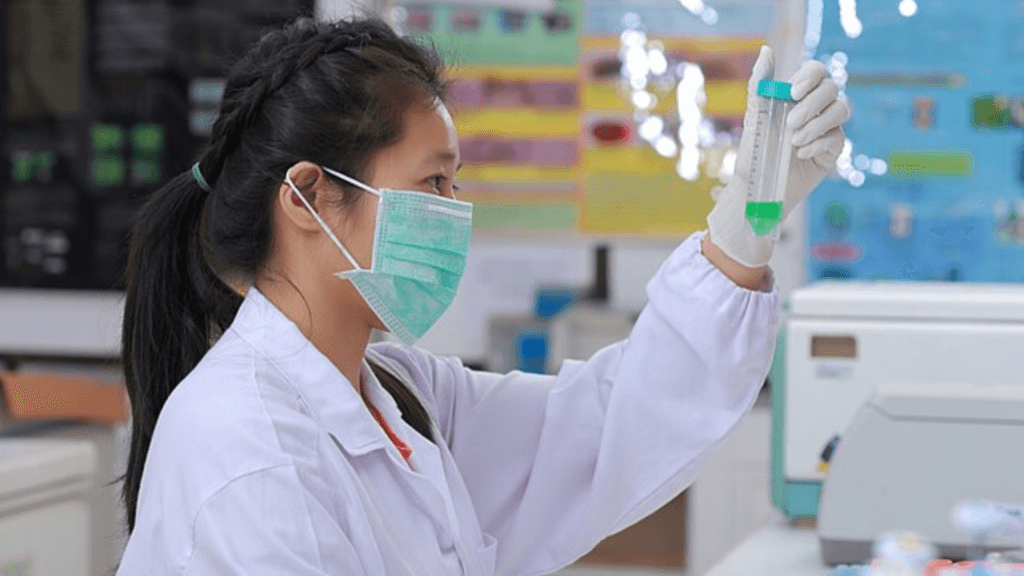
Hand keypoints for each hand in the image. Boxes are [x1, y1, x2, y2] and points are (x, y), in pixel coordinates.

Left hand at [706, 46, 849, 267]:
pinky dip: (819, 143)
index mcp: (797, 95)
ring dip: (817, 124)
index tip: (794, 92)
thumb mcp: (755, 116)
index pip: (817, 71)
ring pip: (842, 109)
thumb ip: (760, 84)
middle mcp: (815, 108)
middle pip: (832, 88)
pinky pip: (838, 136)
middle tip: (790, 123)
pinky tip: (800, 154)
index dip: (811, 76)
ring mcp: (827, 127)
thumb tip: (766, 50)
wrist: (759, 189)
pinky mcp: (833, 149)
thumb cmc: (754, 152)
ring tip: (793, 141)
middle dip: (812, 104)